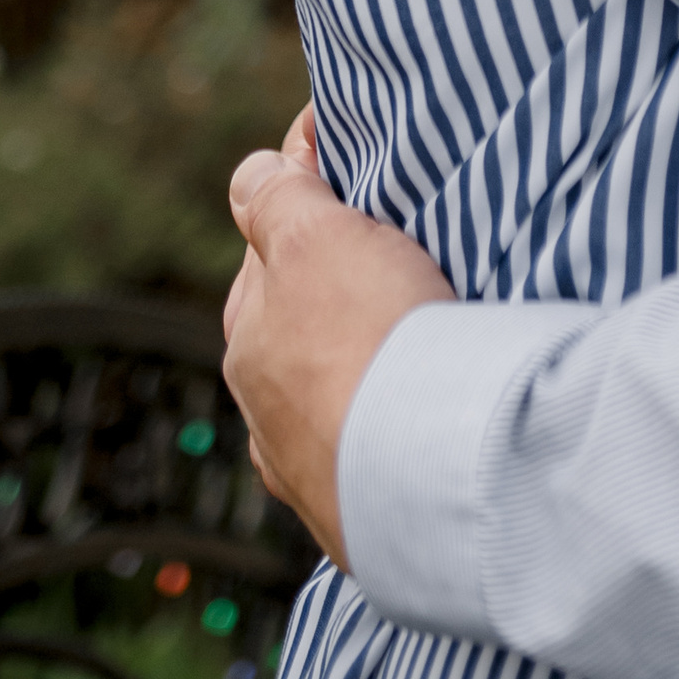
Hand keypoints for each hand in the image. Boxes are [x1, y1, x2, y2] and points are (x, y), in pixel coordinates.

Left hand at [223, 104, 454, 568]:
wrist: (432, 465)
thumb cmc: (370, 337)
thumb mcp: (313, 236)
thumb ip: (275, 197)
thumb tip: (250, 173)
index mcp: (247, 333)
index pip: (268, 245)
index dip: (308, 201)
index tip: (353, 169)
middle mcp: (263, 406)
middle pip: (293, 319)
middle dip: (327, 287)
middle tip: (389, 254)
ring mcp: (307, 465)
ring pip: (327, 386)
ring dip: (354, 358)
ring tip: (409, 336)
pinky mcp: (358, 509)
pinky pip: (365, 443)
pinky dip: (379, 419)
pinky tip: (406, 410)